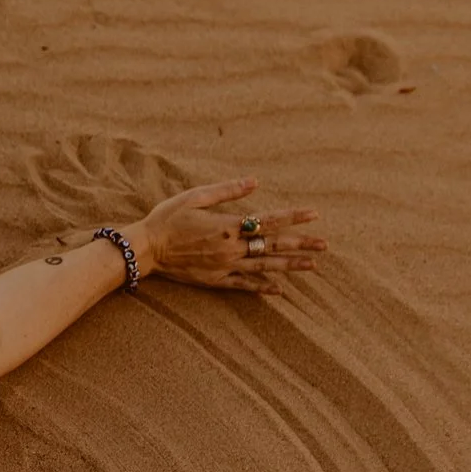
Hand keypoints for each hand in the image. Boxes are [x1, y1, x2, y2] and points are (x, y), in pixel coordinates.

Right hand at [132, 175, 324, 296]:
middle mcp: (231, 247)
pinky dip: (262, 286)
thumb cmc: (167, 219)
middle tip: (324, 245)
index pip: (269, 220)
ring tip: (312, 265)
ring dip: (290, 265)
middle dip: (301, 244)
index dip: (293, 216)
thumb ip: (227, 190)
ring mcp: (225, 266)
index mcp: (228, 225)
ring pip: (265, 265)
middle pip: (273, 245)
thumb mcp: (195, 197)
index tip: (314, 214)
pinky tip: (279, 289)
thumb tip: (254, 182)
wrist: (145, 248)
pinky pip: (244, 284)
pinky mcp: (215, 279)